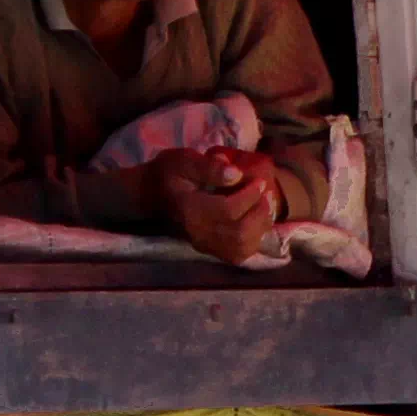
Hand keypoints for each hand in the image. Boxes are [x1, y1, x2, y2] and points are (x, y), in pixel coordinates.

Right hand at [146, 144, 284, 264]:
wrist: (150, 195)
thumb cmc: (169, 174)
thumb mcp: (184, 160)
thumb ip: (209, 167)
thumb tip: (236, 174)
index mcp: (190, 209)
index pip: (227, 210)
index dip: (249, 196)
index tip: (260, 181)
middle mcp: (197, 232)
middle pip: (239, 233)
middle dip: (259, 213)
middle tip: (266, 194)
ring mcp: (203, 245)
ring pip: (241, 247)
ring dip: (260, 227)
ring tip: (264, 206)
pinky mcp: (209, 250)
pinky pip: (238, 255)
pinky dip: (254, 240)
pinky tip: (257, 223)